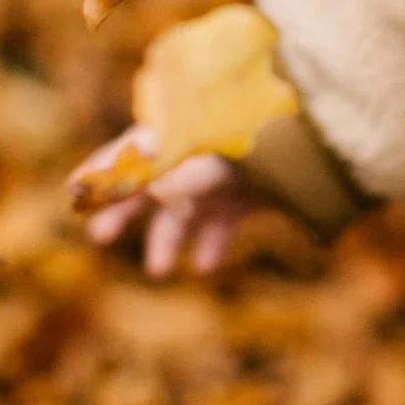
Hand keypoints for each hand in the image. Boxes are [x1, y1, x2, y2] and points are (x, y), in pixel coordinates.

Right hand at [71, 125, 261, 277]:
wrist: (330, 140)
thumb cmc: (274, 137)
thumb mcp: (232, 154)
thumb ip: (194, 172)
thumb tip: (156, 191)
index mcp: (189, 133)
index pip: (135, 150)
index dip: (104, 169)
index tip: (74, 191)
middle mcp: (203, 153)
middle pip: (154, 184)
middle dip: (127, 210)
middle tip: (99, 237)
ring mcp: (228, 173)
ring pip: (189, 208)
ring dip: (171, 237)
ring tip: (160, 271)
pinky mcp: (255, 193)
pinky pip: (228, 220)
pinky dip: (216, 241)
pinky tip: (207, 266)